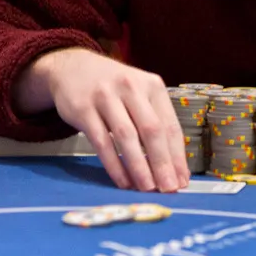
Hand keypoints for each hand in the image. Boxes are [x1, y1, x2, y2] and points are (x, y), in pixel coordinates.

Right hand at [18, 48, 187, 191]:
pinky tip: (122, 181)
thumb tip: (172, 166)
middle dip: (162, 163)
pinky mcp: (83, 109)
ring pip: (126, 137)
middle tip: (169, 189)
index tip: (182, 181)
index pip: (170, 125)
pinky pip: (102, 142)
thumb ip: (155, 123)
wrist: (73, 67)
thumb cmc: (113, 87)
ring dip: (139, 166)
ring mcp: (105, 96)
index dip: (177, 156)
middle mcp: (130, 87)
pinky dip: (114, 164)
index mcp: (152, 85)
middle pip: (151, 130)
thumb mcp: (139, 94)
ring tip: (147, 188)